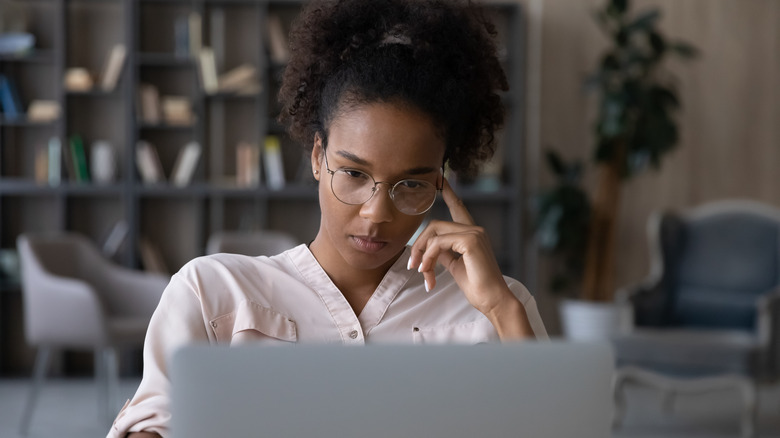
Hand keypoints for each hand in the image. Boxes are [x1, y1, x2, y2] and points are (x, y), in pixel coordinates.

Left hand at [407, 178, 516, 317]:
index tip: (440, 179)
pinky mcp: (470, 241)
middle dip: (419, 244)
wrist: (493, 300)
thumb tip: (430, 248)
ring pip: (434, 233)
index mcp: (472, 234)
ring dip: (422, 254)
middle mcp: (475, 229)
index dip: (449, 193)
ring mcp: (474, 233)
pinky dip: (429, 257)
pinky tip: (428, 272)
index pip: (458, 208)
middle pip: (434, 225)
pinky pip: (438, 243)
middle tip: (413, 265)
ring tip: (422, 273)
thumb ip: (444, 253)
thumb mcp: (456, 266)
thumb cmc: (478, 287)